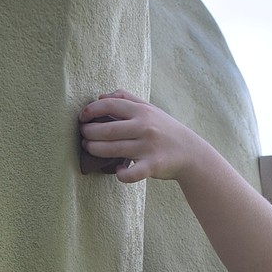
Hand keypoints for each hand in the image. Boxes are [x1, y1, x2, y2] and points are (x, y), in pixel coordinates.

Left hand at [79, 91, 204, 183]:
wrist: (190, 152)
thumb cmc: (164, 129)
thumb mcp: (149, 108)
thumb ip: (126, 99)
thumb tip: (100, 97)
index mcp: (141, 111)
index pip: (109, 105)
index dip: (91, 110)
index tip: (82, 117)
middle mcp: (144, 127)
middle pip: (107, 130)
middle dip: (89, 133)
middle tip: (83, 136)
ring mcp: (148, 147)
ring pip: (114, 150)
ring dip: (96, 150)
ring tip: (89, 148)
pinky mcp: (152, 166)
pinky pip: (132, 173)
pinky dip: (122, 175)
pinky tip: (118, 172)